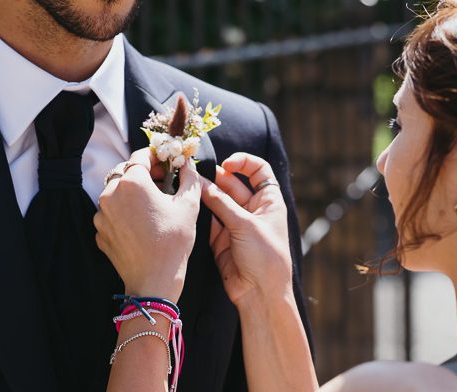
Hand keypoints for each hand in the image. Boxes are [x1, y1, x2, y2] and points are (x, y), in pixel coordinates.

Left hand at [94, 147, 200, 301]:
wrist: (154, 280)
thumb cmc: (173, 240)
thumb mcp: (189, 203)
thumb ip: (189, 176)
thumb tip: (188, 163)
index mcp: (132, 182)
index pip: (141, 156)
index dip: (156, 156)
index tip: (168, 163)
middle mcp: (111, 194)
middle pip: (126, 171)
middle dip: (144, 173)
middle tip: (163, 182)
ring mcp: (101, 215)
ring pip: (116, 192)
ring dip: (133, 192)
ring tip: (153, 204)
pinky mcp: (99, 232)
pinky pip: (111, 212)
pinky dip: (124, 211)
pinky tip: (142, 222)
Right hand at [201, 152, 292, 307]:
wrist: (260, 294)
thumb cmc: (265, 256)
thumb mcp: (245, 224)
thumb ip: (222, 203)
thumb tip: (201, 183)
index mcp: (268, 200)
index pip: (259, 170)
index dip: (244, 162)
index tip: (226, 163)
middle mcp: (252, 209)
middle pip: (233, 184)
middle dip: (215, 178)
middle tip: (195, 174)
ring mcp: (236, 223)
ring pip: (218, 201)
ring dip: (205, 194)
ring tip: (188, 187)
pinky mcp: (221, 238)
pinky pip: (209, 220)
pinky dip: (200, 212)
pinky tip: (189, 206)